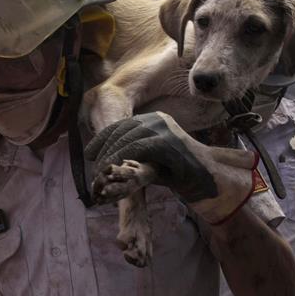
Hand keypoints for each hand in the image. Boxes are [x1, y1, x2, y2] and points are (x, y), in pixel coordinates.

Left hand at [85, 112, 218, 202]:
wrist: (204, 178)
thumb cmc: (178, 171)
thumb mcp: (151, 156)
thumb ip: (134, 151)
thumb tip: (109, 156)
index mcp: (155, 118)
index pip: (123, 124)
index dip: (103, 138)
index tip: (90, 153)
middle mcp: (159, 118)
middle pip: (123, 129)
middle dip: (105, 148)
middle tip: (94, 166)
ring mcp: (164, 128)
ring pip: (128, 138)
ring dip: (111, 155)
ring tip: (101, 171)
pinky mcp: (167, 140)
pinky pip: (138, 147)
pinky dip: (123, 158)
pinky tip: (114, 168)